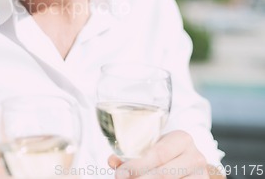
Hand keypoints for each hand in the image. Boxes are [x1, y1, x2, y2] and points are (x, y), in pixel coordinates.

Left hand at [108, 131, 222, 178]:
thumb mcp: (151, 148)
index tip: (120, 174)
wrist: (190, 163)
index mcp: (181, 139)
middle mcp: (195, 156)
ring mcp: (201, 175)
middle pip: (164, 173)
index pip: (157, 154)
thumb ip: (130, 154)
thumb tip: (112, 161)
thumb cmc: (166, 153)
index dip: (136, 166)